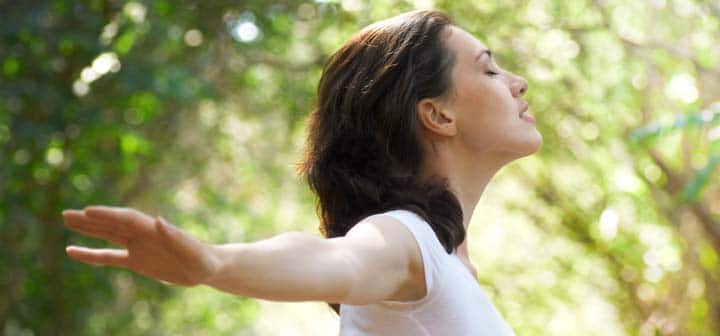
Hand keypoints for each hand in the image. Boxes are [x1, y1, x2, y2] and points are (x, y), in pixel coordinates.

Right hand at [63, 206, 219, 285]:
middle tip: (66, 213)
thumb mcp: (192, 250)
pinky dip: (91, 255)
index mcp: (155, 229)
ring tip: (66, 220)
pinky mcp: (137, 261)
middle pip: (112, 223)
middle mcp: (143, 234)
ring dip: (88, 229)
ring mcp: (138, 246)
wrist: (207, 268)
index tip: (88, 210)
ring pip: (108, 235)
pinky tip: (72, 251)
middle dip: (90, 219)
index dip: (108, 215)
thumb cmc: (203, 258)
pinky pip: (109, 257)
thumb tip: (159, 220)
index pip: (127, 219)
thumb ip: (175, 236)